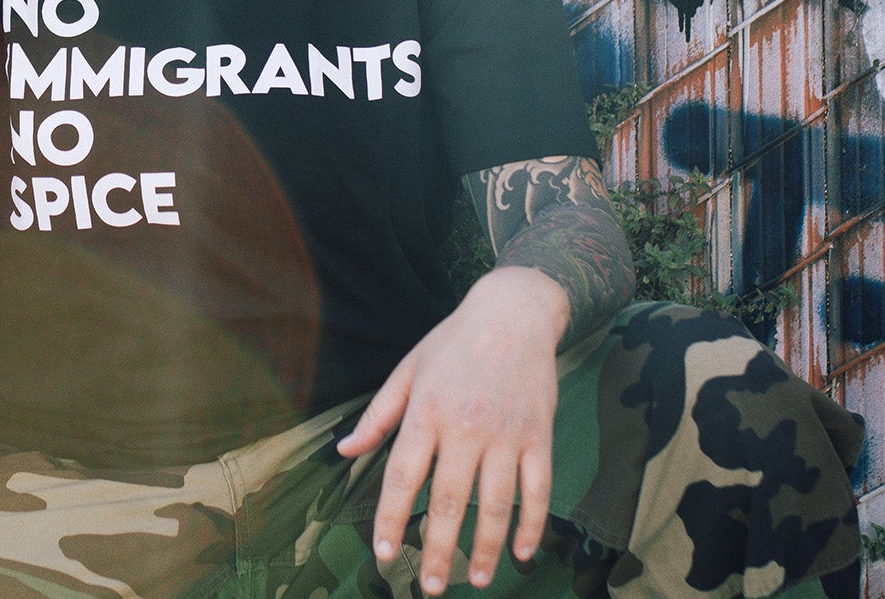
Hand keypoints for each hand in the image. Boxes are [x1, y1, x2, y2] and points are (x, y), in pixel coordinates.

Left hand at [337, 267, 567, 592]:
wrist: (512, 313)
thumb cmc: (453, 342)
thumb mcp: (408, 369)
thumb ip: (378, 415)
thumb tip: (345, 451)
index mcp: (426, 411)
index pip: (404, 475)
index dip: (392, 518)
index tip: (384, 554)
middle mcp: (465, 426)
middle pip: (450, 499)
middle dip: (439, 550)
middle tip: (431, 588)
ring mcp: (506, 434)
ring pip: (495, 504)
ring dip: (485, 548)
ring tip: (475, 579)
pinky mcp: (539, 436)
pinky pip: (538, 491)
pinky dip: (531, 525)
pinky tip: (520, 552)